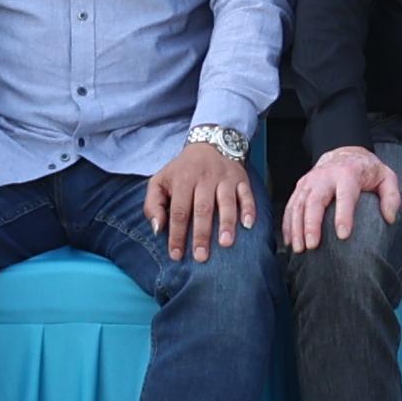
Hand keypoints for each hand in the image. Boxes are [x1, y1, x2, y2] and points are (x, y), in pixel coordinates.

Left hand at [146, 137, 256, 260]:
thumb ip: (152, 205)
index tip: (176, 255)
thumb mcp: (159, 181)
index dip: (177, 234)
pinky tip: (248, 224)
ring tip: (226, 244)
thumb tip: (157, 229)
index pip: (179, 210)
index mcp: (183, 179)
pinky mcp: (241, 179)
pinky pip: (247, 194)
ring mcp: (225, 178)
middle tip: (201, 257)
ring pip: (226, 201)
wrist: (209, 143)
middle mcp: (205, 178)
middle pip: (203, 208)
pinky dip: (249, 208)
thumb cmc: (182, 171)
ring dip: (227, 223)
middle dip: (202, 234)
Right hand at [280, 144, 401, 251]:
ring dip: (296, 227)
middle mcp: (326, 176)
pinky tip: (290, 242)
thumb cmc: (366, 171)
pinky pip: (290, 206)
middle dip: (312, 224)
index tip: (343, 236)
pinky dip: (287, 224)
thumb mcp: (386, 177)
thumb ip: (391, 196)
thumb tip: (389, 218)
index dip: (344, 215)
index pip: (345, 195)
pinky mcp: (301, 186)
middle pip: (315, 200)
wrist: (344, 152)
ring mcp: (310, 181)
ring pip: (298, 204)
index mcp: (348, 174)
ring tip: (299, 249)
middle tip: (312, 246)